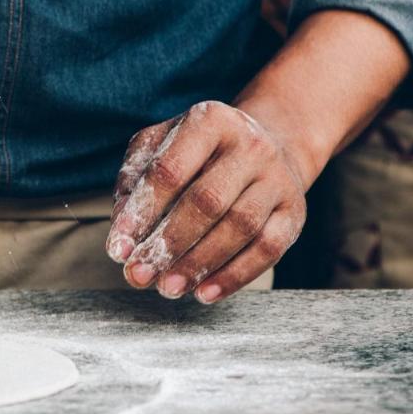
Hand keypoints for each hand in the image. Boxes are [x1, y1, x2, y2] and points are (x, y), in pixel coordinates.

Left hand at [105, 101, 310, 303]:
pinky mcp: (294, 211)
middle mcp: (250, 145)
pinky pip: (268, 249)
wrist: (265, 146)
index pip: (169, 171)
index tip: (117, 248)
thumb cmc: (197, 151)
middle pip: (206, 201)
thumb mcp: (161, 146)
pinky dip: (234, 275)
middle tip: (138, 275)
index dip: (141, 213)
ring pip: (239, 227)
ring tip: (167, 288)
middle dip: (168, 244)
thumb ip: (134, 179)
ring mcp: (277, 178)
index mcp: (209, 121)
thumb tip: (121, 226)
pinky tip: (204, 292)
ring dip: (198, 264)